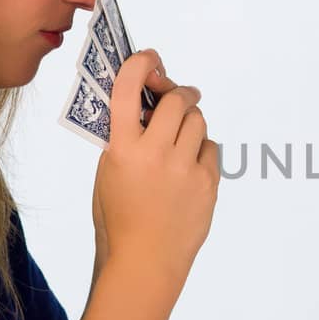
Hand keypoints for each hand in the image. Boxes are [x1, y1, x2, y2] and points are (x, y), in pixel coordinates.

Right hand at [91, 49, 220, 299]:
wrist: (144, 262)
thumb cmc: (118, 221)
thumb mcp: (107, 174)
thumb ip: (124, 140)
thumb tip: (144, 108)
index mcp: (122, 149)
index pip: (130, 88)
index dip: (141, 63)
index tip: (149, 56)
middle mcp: (156, 153)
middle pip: (178, 100)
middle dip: (178, 92)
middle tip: (177, 94)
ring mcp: (186, 168)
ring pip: (198, 122)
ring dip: (190, 120)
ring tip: (181, 135)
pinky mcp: (208, 183)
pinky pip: (211, 149)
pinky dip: (201, 149)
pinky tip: (190, 164)